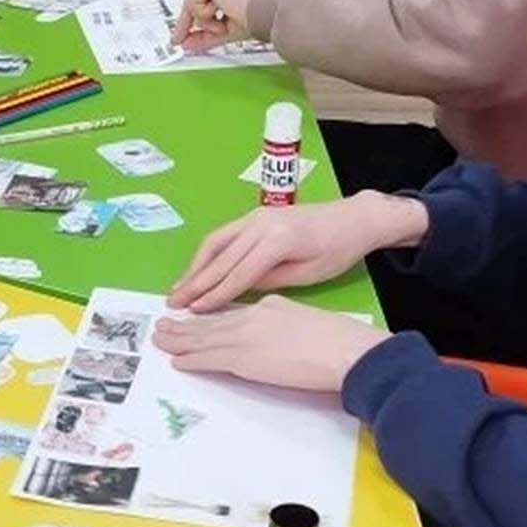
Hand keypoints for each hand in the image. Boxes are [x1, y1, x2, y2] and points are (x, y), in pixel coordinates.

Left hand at [152, 295, 391, 392]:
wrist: (344, 350)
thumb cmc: (337, 340)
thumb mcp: (305, 319)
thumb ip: (286, 323)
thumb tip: (276, 336)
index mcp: (270, 305)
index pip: (233, 314)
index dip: (211, 319)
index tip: (196, 320)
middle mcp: (253, 316)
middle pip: (212, 323)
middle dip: (185, 326)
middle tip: (162, 326)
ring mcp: (246, 337)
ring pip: (204, 338)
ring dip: (179, 340)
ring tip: (160, 340)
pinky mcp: (244, 358)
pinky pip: (209, 359)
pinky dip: (191, 360)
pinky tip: (177, 361)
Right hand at [167, 192, 428, 312]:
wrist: (353, 218)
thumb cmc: (337, 250)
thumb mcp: (309, 273)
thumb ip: (272, 280)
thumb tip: (240, 289)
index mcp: (277, 240)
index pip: (238, 272)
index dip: (215, 294)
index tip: (195, 310)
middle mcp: (260, 223)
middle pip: (220, 257)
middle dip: (195, 282)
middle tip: (174, 302)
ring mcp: (254, 216)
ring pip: (215, 242)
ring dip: (194, 266)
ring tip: (178, 288)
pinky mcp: (254, 215)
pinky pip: (223, 234)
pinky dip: (206, 253)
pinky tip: (197, 269)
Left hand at [170, 0, 265, 50]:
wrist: (269, 10)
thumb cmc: (261, 15)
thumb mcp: (229, 26)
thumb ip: (207, 34)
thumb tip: (188, 42)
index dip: (197, 8)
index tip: (186, 26)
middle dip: (186, 19)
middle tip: (178, 38)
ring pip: (193, 0)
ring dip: (205, 20)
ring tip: (223, 22)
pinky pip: (193, 3)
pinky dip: (205, 15)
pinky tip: (223, 11)